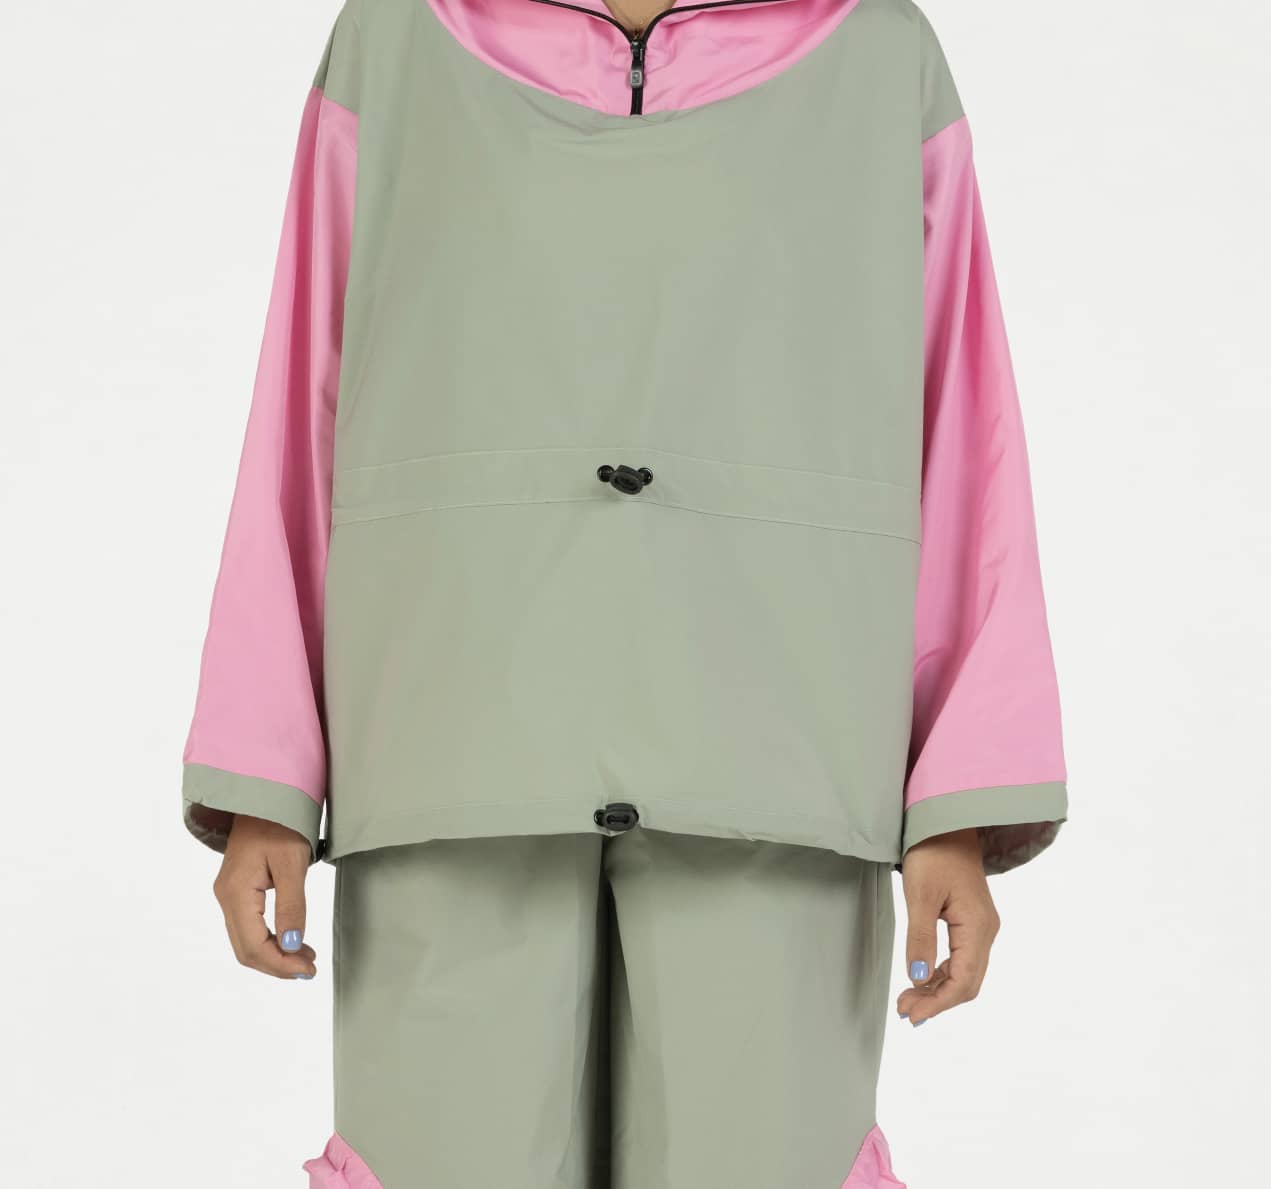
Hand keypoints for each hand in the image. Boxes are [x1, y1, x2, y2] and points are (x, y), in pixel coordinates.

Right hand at [212, 814, 317, 979]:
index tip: (307, 970)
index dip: (280, 964)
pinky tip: (292, 942)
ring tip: (305, 959)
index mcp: (236, 892)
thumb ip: (292, 906)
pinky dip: (270, 940)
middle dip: (277, 964)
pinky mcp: (237, 892)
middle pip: (246, 949)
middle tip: (309, 969)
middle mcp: (226, 898)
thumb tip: (292, 946)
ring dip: (274, 955)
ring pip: (246, 941)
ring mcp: (229, 896)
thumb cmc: (280, 824)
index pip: (253, 945)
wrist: (264, 797)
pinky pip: (249, 927)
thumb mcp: (292, 863)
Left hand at [896, 826, 998, 1025]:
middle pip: (967, 982)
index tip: (911, 1013)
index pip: (963, 980)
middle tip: (905, 1011)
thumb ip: (920, 938)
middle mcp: (986, 931)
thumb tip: (918, 979)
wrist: (946, 822)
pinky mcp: (971, 921)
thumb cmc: (932, 853)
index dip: (938, 1002)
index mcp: (978, 927)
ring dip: (938, 989)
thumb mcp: (920, 895)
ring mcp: (981, 927)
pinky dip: (941, 973)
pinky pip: (961, 957)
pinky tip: (922, 979)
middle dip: (937, 1000)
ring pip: (965, 972)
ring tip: (908, 999)